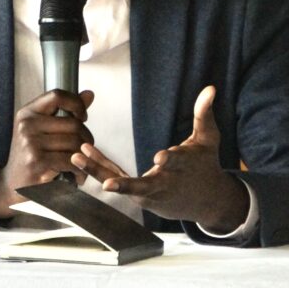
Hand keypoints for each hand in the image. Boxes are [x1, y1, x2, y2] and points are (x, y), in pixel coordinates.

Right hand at [0, 89, 93, 219]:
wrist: (10, 186)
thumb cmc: (30, 156)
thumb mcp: (42, 130)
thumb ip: (66, 112)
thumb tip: (89, 94)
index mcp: (27, 113)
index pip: (57, 95)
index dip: (76, 104)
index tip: (82, 117)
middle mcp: (27, 125)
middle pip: (73, 123)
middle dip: (86, 138)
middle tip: (85, 150)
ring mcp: (31, 144)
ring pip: (75, 143)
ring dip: (84, 157)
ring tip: (81, 164)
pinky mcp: (37, 163)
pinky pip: (71, 160)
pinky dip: (79, 171)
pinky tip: (76, 176)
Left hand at [70, 85, 247, 232]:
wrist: (205, 199)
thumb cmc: (205, 164)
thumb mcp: (208, 138)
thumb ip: (204, 113)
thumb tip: (210, 88)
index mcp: (183, 168)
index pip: (176, 163)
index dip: (168, 160)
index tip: (159, 158)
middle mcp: (164, 184)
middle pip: (142, 186)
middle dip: (125, 185)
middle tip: (107, 184)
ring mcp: (149, 193)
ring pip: (122, 184)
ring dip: (98, 172)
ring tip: (78, 156)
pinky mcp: (138, 195)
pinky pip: (116, 180)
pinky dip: (99, 169)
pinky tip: (83, 154)